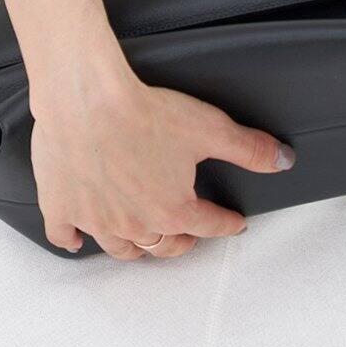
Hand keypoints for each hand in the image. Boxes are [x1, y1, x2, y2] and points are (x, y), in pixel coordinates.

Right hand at [29, 69, 295, 259]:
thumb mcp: (210, 127)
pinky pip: (65, 236)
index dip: (226, 222)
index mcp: (172, 209)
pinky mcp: (62, 207)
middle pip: (164, 246)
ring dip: (135, 247)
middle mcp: (135, 224)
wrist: (86, 98)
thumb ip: (249, 148)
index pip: (209, 224)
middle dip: (182, 241)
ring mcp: (95, 219)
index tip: (234, 222)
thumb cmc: (143, 111)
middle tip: (190, 234)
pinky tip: (78, 239)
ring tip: (144, 240)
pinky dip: (73, 240)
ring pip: (120, 248)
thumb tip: (283, 160)